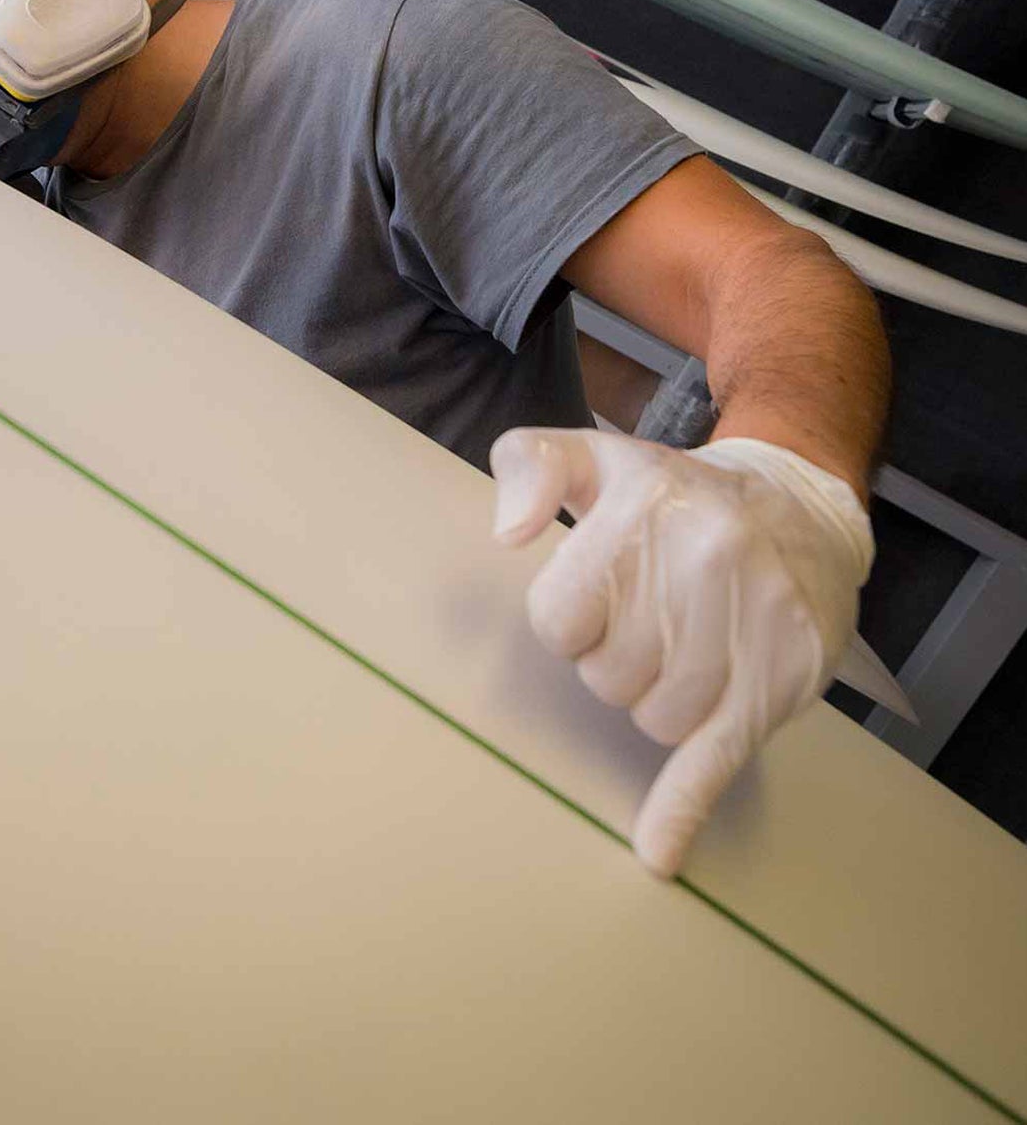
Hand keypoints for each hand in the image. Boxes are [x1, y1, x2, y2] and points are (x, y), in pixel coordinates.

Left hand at [489, 428, 873, 877]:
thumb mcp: (597, 458)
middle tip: (653, 616)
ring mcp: (750, 624)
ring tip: (687, 643)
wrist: (802, 509)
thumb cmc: (677, 497)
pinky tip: (658, 852)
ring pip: (653, 719)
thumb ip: (531, 469)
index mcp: (643, 508)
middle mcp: (702, 561)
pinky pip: (718, 756)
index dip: (570, 620)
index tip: (601, 596)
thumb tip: (506, 532)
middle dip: (616, 658)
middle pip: (605, 674)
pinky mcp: (782, 679)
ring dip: (657, 698)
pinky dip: (684, 807)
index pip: (557, 619)